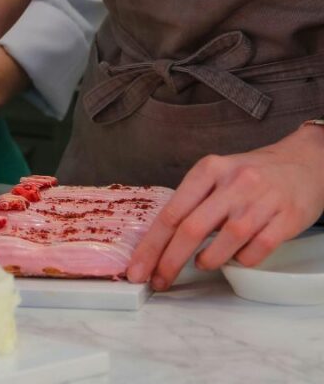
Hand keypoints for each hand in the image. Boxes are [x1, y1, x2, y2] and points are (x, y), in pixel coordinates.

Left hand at [128, 125, 323, 290]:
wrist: (305, 163)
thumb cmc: (251, 174)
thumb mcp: (217, 175)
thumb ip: (193, 202)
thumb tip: (160, 242)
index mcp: (209, 169)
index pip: (172, 212)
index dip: (152, 245)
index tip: (138, 267)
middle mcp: (234, 182)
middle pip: (192, 229)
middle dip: (169, 261)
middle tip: (158, 281)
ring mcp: (261, 200)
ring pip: (226, 240)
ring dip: (208, 260)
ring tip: (201, 263)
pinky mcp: (286, 218)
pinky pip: (257, 249)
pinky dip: (242, 259)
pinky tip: (236, 256)